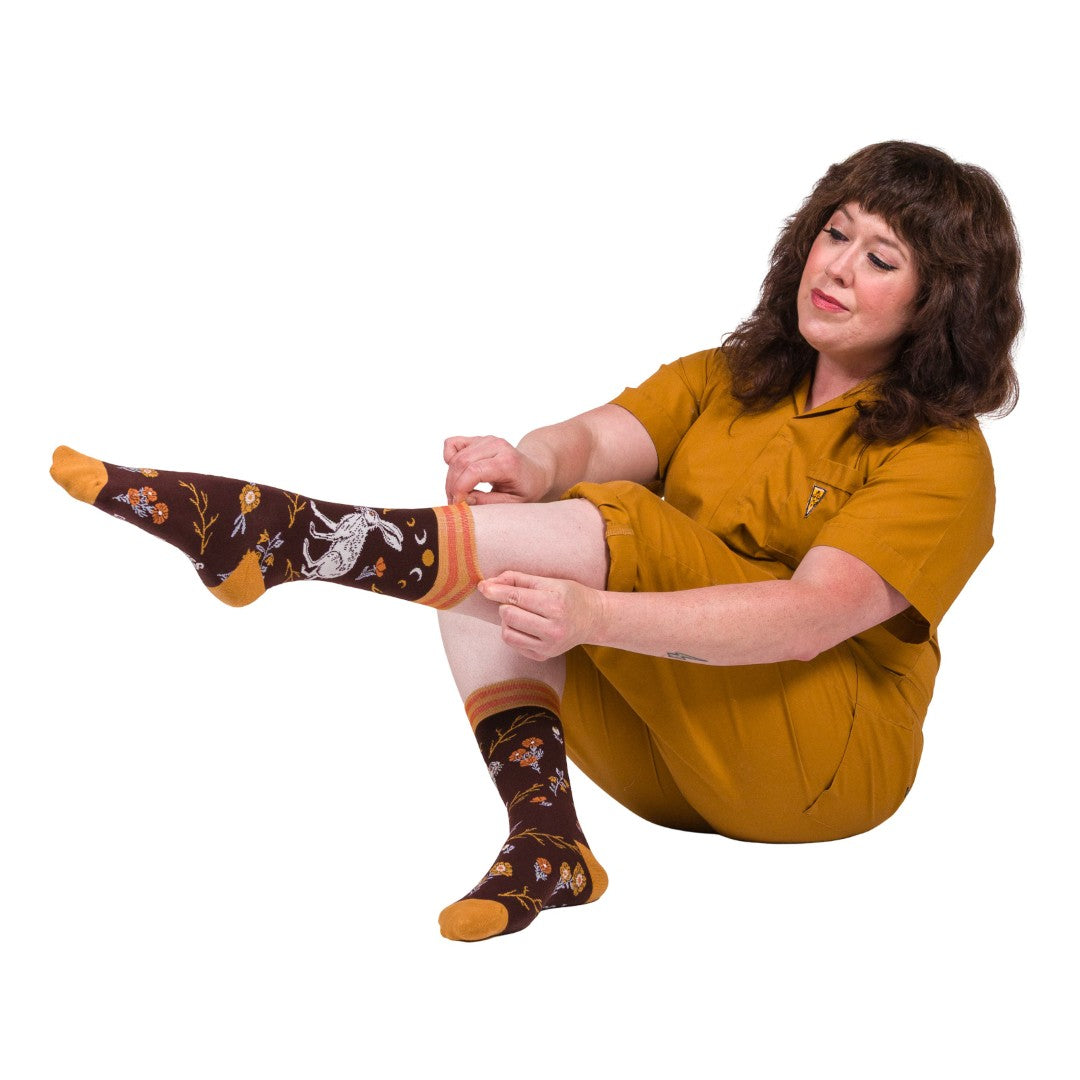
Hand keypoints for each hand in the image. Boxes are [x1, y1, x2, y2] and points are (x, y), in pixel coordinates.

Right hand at [443, 435, 550, 504]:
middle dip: (452, 486)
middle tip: (456, 504)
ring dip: (450, 479)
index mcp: (508, 462)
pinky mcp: (477, 440)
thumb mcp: (513, 503)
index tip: (458, 505)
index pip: (474, 471)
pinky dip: (449, 460)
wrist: (535, 471)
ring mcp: (486, 440)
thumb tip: (464, 500)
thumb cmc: (526, 488)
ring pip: (455, 458)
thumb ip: (489, 503)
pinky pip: (452, 445)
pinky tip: (459, 473)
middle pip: (461, 463)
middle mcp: (496, 446)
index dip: (460, 489)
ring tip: (458, 494)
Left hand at [477, 571, 606, 660]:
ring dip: (507, 620)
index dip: (496, 591)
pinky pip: (514, 644)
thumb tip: (488, 584)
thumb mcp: (549, 581)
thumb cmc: (569, 595)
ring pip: (507, 633)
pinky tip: (524, 626)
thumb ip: (517, 579)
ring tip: (520, 614)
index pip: (516, 597)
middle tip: (517, 601)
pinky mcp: (544, 656)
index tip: (482, 586)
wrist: (592, 619)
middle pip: (509, 615)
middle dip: (506, 605)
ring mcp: (548, 645)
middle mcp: (553, 628)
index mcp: (555, 604)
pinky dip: (512, 632)